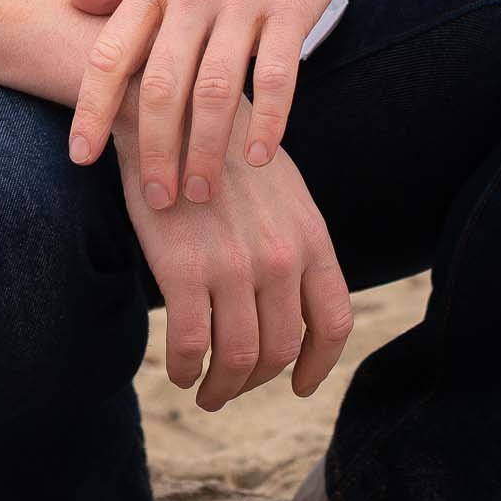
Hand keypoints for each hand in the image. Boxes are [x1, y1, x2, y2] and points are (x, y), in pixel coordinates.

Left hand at [66, 0, 373, 210]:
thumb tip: (72, 0)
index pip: (112, 52)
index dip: (90, 108)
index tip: (79, 158)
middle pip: (160, 85)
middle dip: (153, 150)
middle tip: (156, 199)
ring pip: (216, 90)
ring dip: (205, 149)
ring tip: (202, 191)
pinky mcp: (294, 5)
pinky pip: (276, 75)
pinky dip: (267, 122)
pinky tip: (259, 158)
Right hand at [111, 86, 354, 410]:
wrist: (167, 111)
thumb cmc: (221, 150)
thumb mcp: (280, 188)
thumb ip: (295, 241)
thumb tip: (299, 298)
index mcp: (309, 234)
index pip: (334, 321)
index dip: (319, 364)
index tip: (301, 384)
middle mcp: (280, 254)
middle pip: (281, 349)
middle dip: (257, 379)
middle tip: (233, 386)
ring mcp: (233, 264)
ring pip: (238, 357)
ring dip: (222, 387)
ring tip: (206, 389)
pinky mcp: (184, 269)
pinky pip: (191, 346)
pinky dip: (185, 368)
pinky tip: (179, 368)